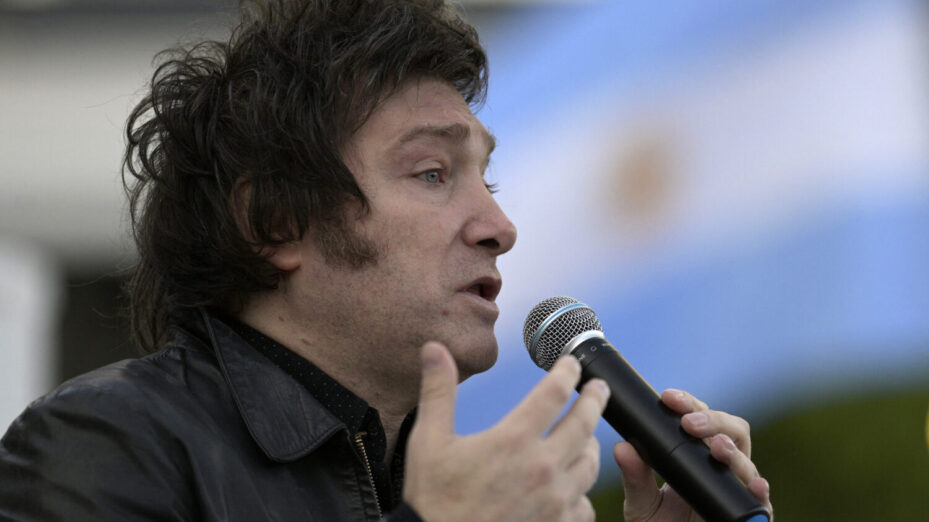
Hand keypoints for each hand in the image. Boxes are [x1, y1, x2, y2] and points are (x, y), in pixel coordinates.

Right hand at [403, 342, 608, 521]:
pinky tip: (573, 486)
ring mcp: (553, 500)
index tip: (571, 364)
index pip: (554, 392)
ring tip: (586, 435)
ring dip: (590, 444)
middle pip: (585, 423)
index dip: (567, 372)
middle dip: (595, 400)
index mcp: (513, 440)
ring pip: (590, 464)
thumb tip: (435, 349)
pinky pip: (585, 505)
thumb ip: (438, 391)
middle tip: (598, 388)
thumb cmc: (433, 497)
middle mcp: (541, 468)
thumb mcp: (428, 440)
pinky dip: (582, 491)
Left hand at [613, 389, 773, 520]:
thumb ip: (634, 477)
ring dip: (733, 452)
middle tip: (689, 423)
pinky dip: (760, 492)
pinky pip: (761, 503)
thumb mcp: (641, 503)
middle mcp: (721, 468)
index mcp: (696, 455)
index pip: (700, 419)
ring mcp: (736, 490)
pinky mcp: (748, 516)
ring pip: (746, 462)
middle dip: (714, 420)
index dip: (688, 405)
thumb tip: (621, 447)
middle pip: (731, 431)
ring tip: (717, 448)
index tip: (668, 397)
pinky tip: (755, 485)